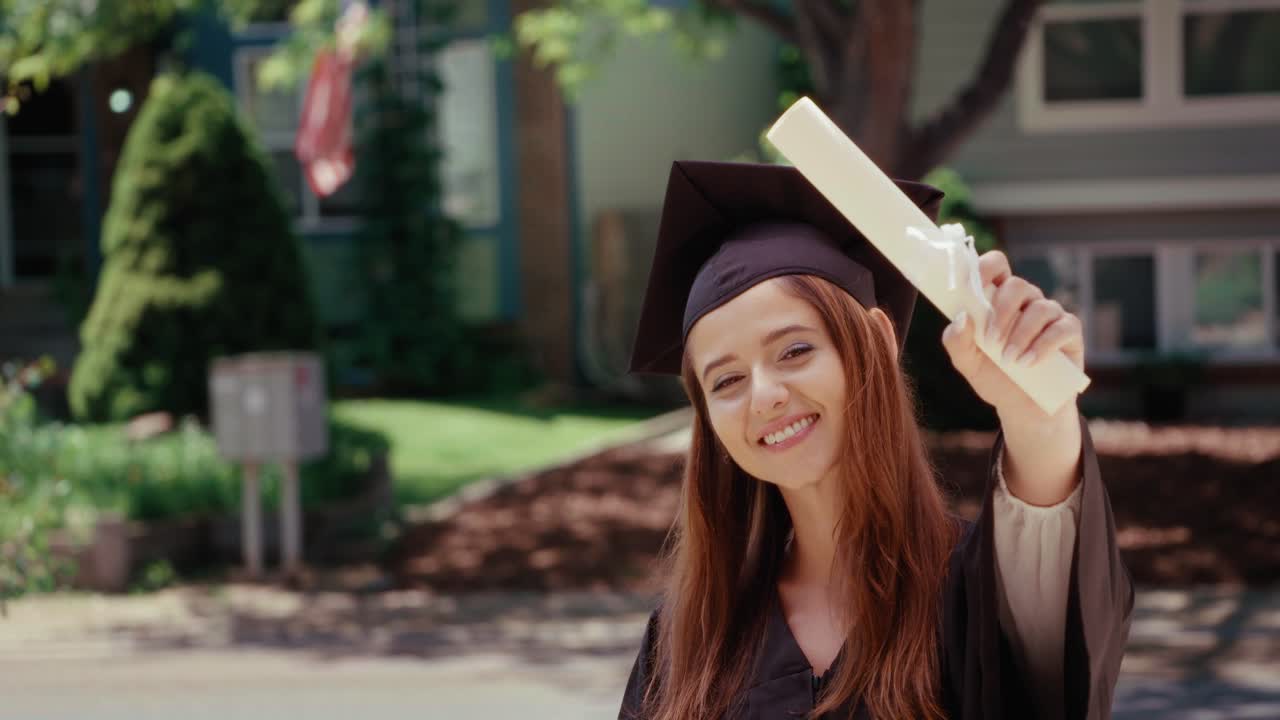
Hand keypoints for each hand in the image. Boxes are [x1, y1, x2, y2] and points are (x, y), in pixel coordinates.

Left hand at [940, 250, 1084, 419]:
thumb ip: (956, 341)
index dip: (985, 268)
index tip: (973, 286)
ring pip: (1040, 308)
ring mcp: (1050, 314)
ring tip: (1008, 361)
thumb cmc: (994, 377)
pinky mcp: (1069, 332)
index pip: (996, 266)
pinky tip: (1028, 364)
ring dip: (1020, 335)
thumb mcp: (967, 362)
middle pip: (1017, 285)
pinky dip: (1042, 346)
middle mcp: (1026, 301)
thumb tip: (961, 317)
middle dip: (1002, 312)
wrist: (1022, 407)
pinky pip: (1061, 328)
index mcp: (998, 299)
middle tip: (991, 341)